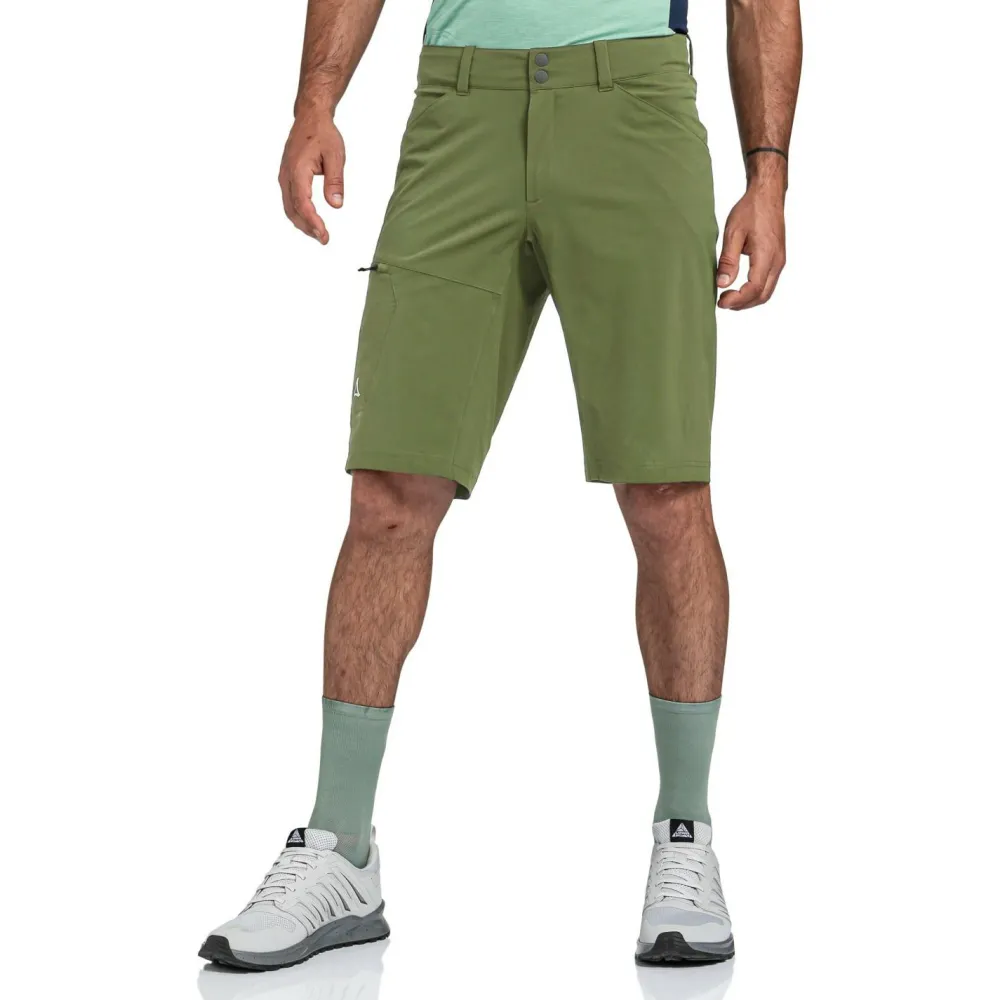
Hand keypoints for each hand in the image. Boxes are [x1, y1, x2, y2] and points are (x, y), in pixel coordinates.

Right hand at [278, 113, 345, 243]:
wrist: (310, 118)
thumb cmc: (323, 134)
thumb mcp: (336, 156)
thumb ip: (335, 181)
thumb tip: (336, 205)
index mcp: (297, 169)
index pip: (303, 203)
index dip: (312, 222)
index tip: (324, 235)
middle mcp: (286, 175)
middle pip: (292, 209)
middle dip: (307, 227)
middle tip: (324, 239)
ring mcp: (284, 177)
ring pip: (289, 207)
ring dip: (302, 223)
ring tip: (319, 234)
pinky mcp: (286, 178)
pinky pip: (289, 201)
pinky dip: (299, 214)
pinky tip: (310, 221)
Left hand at [716, 172, 786, 309]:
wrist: (768, 195)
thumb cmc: (751, 210)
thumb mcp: (733, 233)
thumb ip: (728, 260)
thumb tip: (723, 283)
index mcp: (767, 255)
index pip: (753, 289)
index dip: (736, 300)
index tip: (720, 302)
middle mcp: (777, 262)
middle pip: (762, 296)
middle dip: (742, 304)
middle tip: (722, 302)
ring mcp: (779, 261)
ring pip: (766, 292)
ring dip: (748, 300)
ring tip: (729, 297)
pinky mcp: (777, 259)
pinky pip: (768, 283)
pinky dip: (754, 292)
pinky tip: (739, 289)